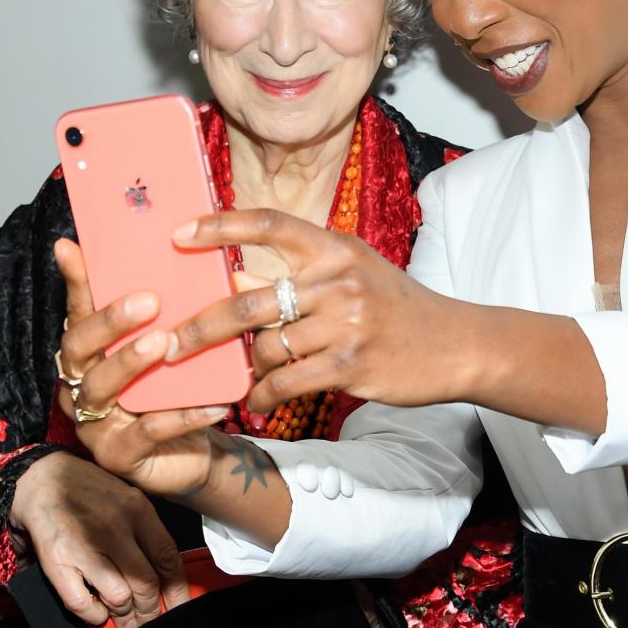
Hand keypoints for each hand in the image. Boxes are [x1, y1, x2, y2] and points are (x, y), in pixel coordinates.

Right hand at [10, 450, 188, 627]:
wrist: (40, 477)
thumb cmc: (87, 490)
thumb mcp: (126, 498)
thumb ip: (145, 531)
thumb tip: (163, 574)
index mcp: (138, 511)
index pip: (168, 558)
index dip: (177, 590)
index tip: (179, 607)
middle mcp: (116, 528)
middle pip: (146, 583)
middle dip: (150, 611)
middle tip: (147, 621)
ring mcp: (86, 546)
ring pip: (120, 597)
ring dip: (124, 616)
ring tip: (124, 620)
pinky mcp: (58, 561)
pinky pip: (82, 603)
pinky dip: (93, 615)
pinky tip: (97, 612)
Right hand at [53, 239, 228, 498]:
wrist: (199, 453)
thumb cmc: (183, 392)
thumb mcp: (179, 348)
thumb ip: (177, 314)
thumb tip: (206, 263)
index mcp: (90, 355)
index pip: (78, 312)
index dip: (74, 281)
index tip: (70, 247)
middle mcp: (80, 386)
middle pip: (78, 348)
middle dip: (109, 322)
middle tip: (148, 301)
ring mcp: (94, 423)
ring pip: (100, 387)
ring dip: (131, 362)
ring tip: (165, 343)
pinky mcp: (117, 456)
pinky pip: (146, 432)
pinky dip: (181, 416)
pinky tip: (214, 405)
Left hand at [165, 210, 464, 414]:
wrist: (455, 345)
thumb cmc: (397, 309)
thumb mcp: (354, 275)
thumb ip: (300, 274)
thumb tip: (236, 280)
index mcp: (336, 248)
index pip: (271, 223)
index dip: (221, 225)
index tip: (179, 232)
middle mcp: (338, 280)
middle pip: (250, 300)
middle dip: (203, 326)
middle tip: (171, 343)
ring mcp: (346, 323)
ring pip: (267, 348)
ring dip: (251, 369)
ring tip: (248, 380)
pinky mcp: (350, 363)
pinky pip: (286, 382)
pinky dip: (265, 397)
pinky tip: (261, 404)